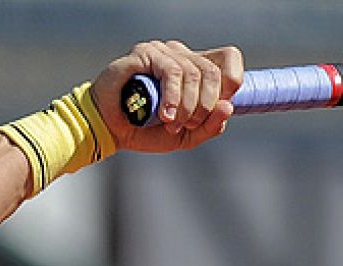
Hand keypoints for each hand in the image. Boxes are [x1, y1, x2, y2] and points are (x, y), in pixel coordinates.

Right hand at [94, 40, 243, 152]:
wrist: (110, 131)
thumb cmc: (146, 130)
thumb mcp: (186, 136)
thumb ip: (210, 126)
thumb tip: (228, 107)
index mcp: (195, 69)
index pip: (229, 58)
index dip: (232, 83)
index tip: (217, 110)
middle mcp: (182, 55)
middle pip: (213, 71)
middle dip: (206, 106)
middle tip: (188, 125)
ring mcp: (163, 52)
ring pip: (193, 73)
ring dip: (187, 106)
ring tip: (171, 123)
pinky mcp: (146, 53)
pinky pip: (171, 70)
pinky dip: (172, 96)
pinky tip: (164, 114)